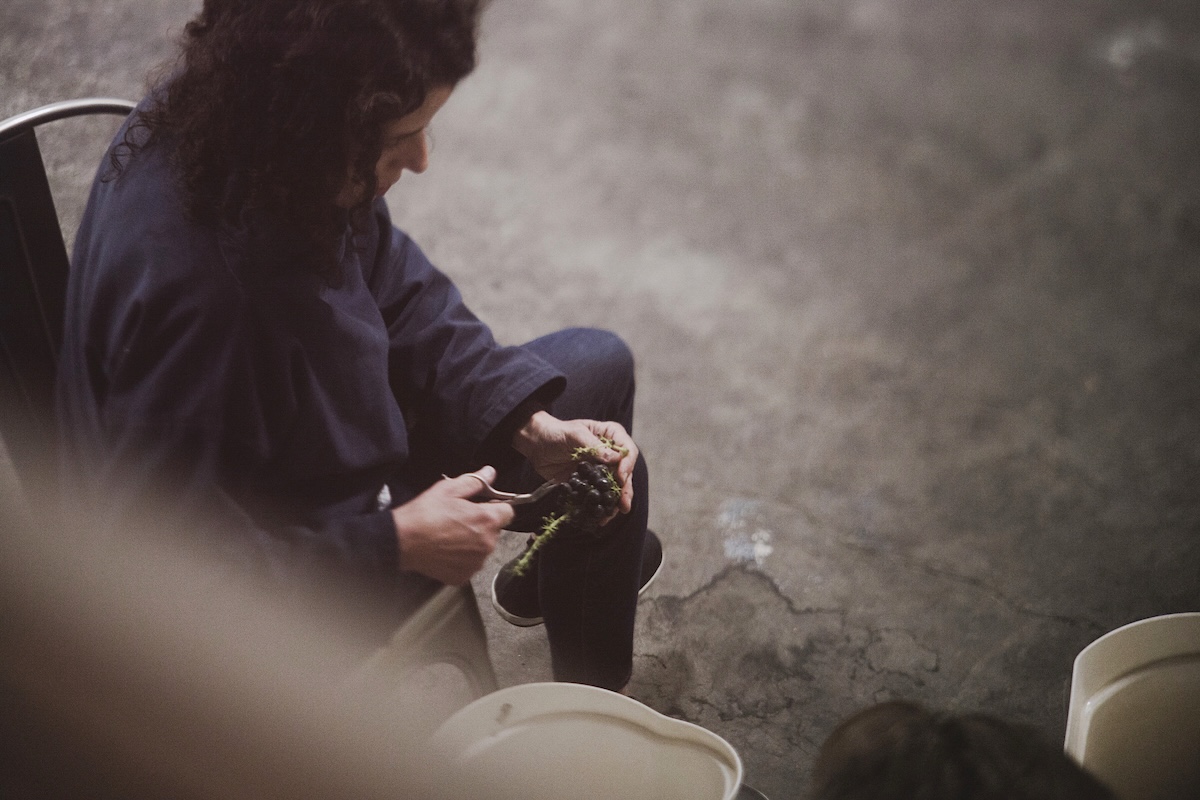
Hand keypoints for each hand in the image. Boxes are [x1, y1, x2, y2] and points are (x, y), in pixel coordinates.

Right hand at [390, 466, 513, 584]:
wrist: (402, 541)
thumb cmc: (424, 514)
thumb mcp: (449, 489)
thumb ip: (475, 481)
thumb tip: (490, 472)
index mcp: (487, 520)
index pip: (508, 511)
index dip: (496, 506)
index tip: (484, 505)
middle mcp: (487, 544)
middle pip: (494, 530)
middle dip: (482, 524)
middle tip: (459, 519)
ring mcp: (476, 562)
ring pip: (482, 548)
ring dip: (473, 542)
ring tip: (450, 534)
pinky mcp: (464, 575)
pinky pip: (470, 563)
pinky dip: (462, 558)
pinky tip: (446, 549)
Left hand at [512, 411, 638, 517]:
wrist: (538, 445)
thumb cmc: (556, 433)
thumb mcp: (575, 435)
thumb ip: (594, 446)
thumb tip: (615, 459)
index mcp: (611, 437)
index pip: (627, 451)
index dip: (627, 465)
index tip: (620, 478)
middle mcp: (610, 454)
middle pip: (625, 473)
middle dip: (625, 490)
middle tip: (624, 505)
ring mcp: (601, 470)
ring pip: (613, 487)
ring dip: (613, 502)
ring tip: (611, 514)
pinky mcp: (590, 482)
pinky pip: (598, 495)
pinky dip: (598, 506)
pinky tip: (598, 516)